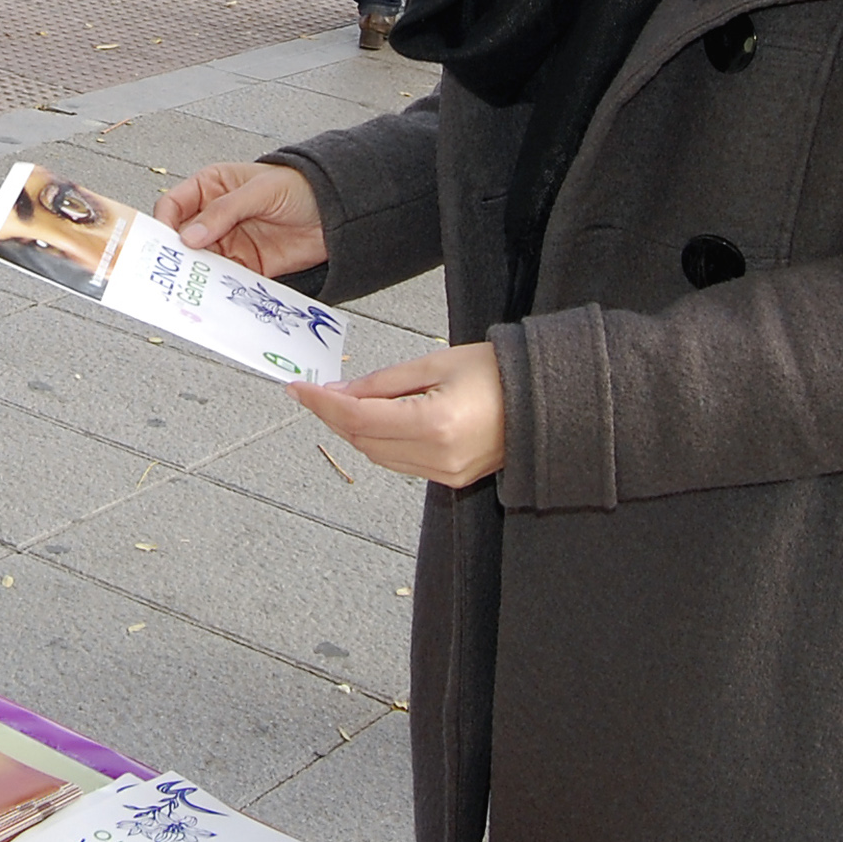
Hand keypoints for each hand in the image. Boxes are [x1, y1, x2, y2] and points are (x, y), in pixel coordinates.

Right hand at [152, 163, 327, 277]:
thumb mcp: (260, 191)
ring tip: (190, 286)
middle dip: (174, 254)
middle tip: (169, 270)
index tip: (162, 240)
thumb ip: (224, 211)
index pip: (174, 204)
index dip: (164, 222)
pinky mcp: (246, 266)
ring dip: (194, 274)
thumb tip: (190, 235)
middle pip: (181, 238)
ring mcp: (229, 243)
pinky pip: (224, 279)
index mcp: (210, 187)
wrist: (337, 211)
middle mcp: (214, 217)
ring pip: (199, 262)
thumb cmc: (299, 186)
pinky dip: (217, 288)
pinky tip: (214, 294)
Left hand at [291, 342, 505, 488]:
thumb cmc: (498, 373)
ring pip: (378, 456)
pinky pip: (400, 463)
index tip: (299, 389)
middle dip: (333, 416)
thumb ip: (383, 382)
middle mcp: (438, 455)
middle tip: (313, 393)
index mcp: (434, 423)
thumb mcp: (434, 363)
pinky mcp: (452, 478)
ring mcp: (446, 472)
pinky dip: (379, 442)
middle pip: (364, 440)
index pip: (359, 416)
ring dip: (353, 431)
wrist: (543, 400)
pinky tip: (372, 421)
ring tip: (339, 403)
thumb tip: (341, 391)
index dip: (322, 403)